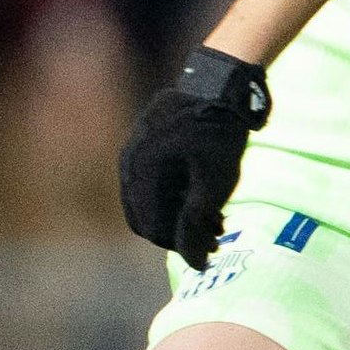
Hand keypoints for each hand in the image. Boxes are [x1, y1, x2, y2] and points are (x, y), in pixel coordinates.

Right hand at [121, 48, 270, 267]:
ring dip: (178, 215)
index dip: (180, 244)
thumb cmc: (220, 132)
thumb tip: (196, 265)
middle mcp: (129, 163)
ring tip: (216, 220)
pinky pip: (152, 182)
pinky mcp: (144, 145)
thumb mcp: (215, 182)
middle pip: (146, 218)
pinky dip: (175, 195)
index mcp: (142, 172)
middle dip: (179, 232)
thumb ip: (199, 223)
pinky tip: (204, 197)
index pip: (151, 227)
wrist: (220, 83)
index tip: (211, 248)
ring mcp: (133, 152)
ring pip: (149, 201)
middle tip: (214, 236)